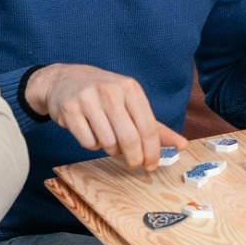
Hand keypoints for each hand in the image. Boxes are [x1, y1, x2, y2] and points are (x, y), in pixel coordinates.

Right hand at [24, 64, 187, 169]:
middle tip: (133, 164)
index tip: (151, 164)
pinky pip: (87, 142)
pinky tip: (89, 131)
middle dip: (134, 158)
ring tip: (107, 138)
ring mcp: (88, 99)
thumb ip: (155, 126)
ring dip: (109, 149)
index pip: (148, 127)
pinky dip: (91, 144)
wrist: (64, 79)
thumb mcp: (131, 102)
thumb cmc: (104, 94)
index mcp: (131, 89)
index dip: (152, 151)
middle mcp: (110, 91)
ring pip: (108, 143)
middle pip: (129, 139)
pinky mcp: (69, 110)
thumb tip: (181, 145)